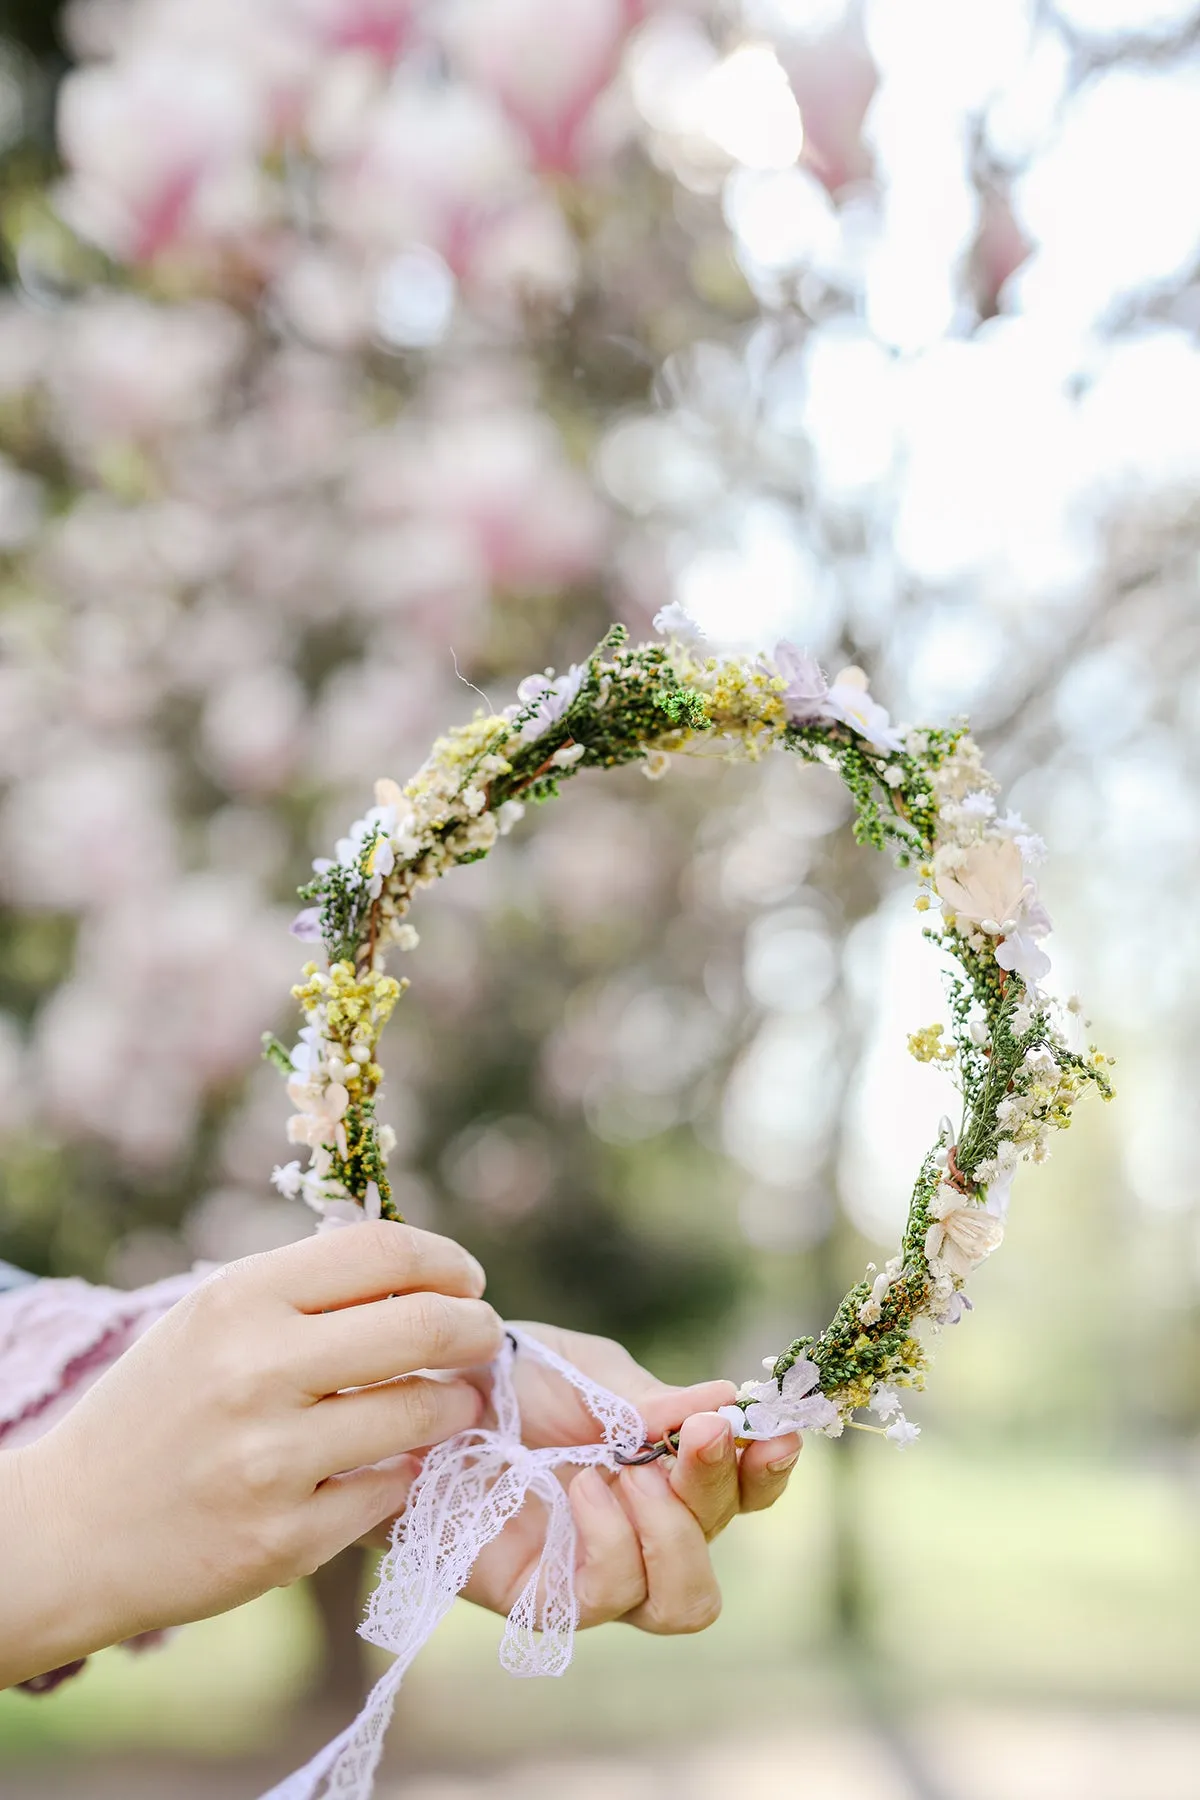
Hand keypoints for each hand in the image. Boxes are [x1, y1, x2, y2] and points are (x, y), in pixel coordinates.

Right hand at [0, 1223, 503, 1687]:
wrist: (71, 1530)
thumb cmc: (164, 1405)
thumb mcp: (216, 1318)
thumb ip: (310, 1290)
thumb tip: (428, 1273)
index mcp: (239, 1299)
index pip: (385, 1251)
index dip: (446, 1262)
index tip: (468, 1280)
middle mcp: (255, 1371)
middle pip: (423, 1326)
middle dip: (476, 1330)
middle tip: (485, 1337)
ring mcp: (271, 1461)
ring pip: (421, 1413)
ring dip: (455, 1406)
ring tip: (451, 1403)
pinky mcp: (285, 1540)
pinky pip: (391, 1493)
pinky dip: (402, 1476)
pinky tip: (387, 1467)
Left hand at [459, 1322, 800, 1635]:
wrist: (420, 1397)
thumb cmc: (504, 1381)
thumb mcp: (586, 1371)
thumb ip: (649, 1401)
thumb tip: (726, 1401)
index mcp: (662, 1468)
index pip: (743, 1491)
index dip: (770, 1472)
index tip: (775, 1432)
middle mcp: (639, 1529)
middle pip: (720, 1543)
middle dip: (722, 1487)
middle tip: (703, 1433)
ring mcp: (593, 1570)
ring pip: (683, 1601)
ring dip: (673, 1531)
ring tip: (625, 1473)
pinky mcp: (541, 1600)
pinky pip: (607, 1599)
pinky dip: (612, 1543)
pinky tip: (583, 1491)